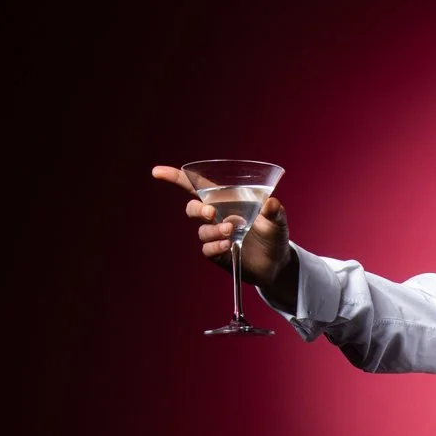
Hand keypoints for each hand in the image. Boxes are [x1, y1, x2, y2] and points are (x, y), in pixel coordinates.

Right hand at [150, 166, 293, 289]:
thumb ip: (275, 211)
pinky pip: (207, 249)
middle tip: (211, 213)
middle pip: (193, 208)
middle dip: (197, 209)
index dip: (176, 178)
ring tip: (231, 232)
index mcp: (226, 200)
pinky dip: (215, 246)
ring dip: (213, 230)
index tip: (157, 172)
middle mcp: (217, 217)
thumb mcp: (279, 220)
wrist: (278, 263)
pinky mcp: (219, 254)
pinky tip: (229, 245)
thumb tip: (271, 203)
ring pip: (201, 231)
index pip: (196, 186)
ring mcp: (216, 236)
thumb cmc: (274, 235)